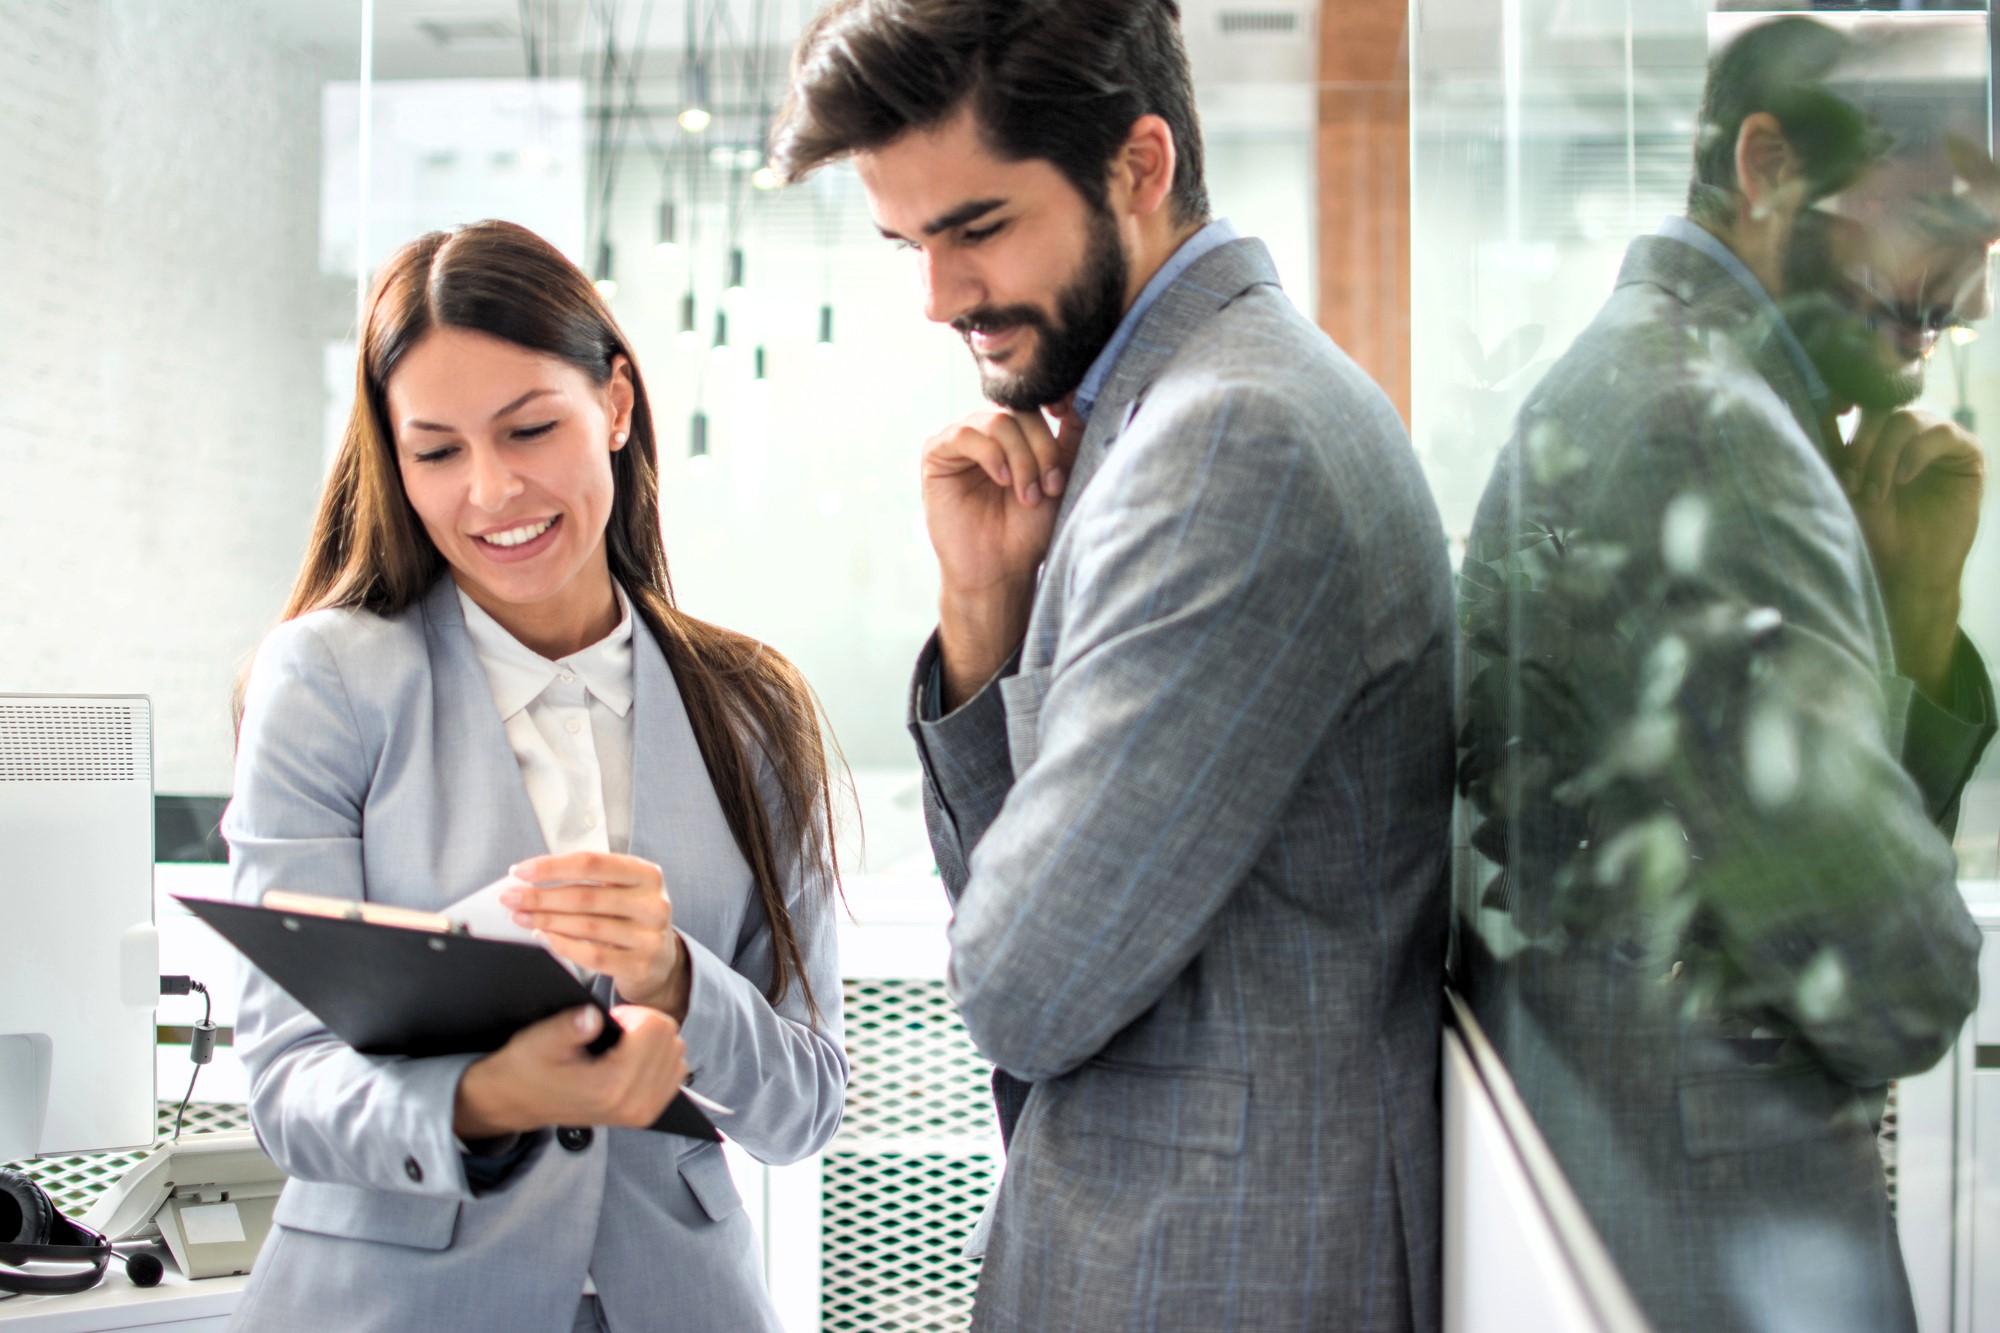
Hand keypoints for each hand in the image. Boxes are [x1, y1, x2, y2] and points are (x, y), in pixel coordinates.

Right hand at [454, 1003, 687, 1135]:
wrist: (518, 1103)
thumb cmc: (527, 1069)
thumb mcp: (538, 1040)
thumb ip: (567, 1027)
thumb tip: (593, 1017)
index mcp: (611, 1085)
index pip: (656, 1029)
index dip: (634, 1013)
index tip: (611, 1018)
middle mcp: (633, 1104)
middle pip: (670, 1040)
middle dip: (646, 1025)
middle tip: (615, 1030)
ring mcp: (642, 1113)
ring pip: (677, 1055)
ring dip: (654, 1041)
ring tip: (622, 1044)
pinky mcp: (646, 1115)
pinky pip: (675, 1074)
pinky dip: (659, 1058)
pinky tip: (633, 1057)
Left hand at [503, 853, 688, 1019]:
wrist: (662, 961)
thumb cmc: (629, 918)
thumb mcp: (621, 891)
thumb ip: (586, 881)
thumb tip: (529, 881)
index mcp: (647, 874)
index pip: (592, 863)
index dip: (552, 866)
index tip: (520, 871)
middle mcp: (653, 903)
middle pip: (585, 896)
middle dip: (540, 897)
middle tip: (510, 898)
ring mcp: (650, 936)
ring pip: (586, 926)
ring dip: (546, 921)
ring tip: (519, 918)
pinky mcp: (640, 965)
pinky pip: (593, 956)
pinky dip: (563, 946)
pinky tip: (542, 939)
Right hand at [922, 405, 1082, 707]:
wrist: (1000, 569)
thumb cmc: (1029, 530)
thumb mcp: (1060, 478)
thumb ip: (1070, 438)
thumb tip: (1078, 394)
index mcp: (1017, 433)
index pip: (1038, 403)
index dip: (1055, 408)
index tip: (1066, 424)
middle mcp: (988, 431)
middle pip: (1021, 411)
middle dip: (1041, 449)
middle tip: (1050, 486)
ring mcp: (962, 440)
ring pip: (997, 421)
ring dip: (1020, 458)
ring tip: (1028, 495)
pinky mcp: (937, 454)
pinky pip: (964, 434)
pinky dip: (990, 455)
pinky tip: (1001, 481)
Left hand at [1839, 407, 1983, 698]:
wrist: (1904, 569)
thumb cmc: (1869, 531)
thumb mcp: (1840, 486)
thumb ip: (1831, 449)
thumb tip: (1813, 408)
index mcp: (1874, 435)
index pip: (1860, 400)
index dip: (1846, 396)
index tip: (1831, 410)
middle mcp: (1905, 431)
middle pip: (1879, 407)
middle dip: (1862, 441)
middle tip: (1850, 480)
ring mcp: (1936, 438)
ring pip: (1905, 419)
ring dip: (1884, 456)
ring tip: (1875, 494)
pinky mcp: (1966, 451)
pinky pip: (1941, 432)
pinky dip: (1916, 453)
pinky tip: (1903, 480)